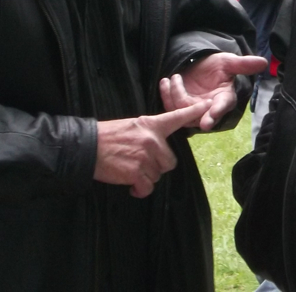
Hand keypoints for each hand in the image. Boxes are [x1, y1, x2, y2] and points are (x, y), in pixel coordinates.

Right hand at [95, 95, 210, 197]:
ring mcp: (145, 157)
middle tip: (139, 163)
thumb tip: (159, 147)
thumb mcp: (132, 126)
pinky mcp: (136, 173)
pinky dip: (139, 190)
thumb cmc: (108, 137)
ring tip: (130, 171)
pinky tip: (131, 186)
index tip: (208, 105)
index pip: (176, 117)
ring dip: (146, 177)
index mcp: (151, 125)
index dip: (194, 111)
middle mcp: (152, 140)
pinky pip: (147, 187)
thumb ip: (149, 134)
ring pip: (157, 175)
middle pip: (169, 161)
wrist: (87, 147)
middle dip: (157, 166)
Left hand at [162, 52, 268, 130]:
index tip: (207, 122)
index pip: (221, 107)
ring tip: (174, 76)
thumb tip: (263, 62)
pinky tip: (165, 81)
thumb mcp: (228, 62)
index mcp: (224, 99)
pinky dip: (166, 94)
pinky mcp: (179, 108)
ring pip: (181, 111)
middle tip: (180, 93)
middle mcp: (209, 108)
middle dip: (189, 110)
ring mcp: (193, 110)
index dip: (215, 114)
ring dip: (174, 94)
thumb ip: (243, 64)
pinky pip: (170, 107)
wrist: (200, 66)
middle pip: (198, 115)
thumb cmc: (217, 66)